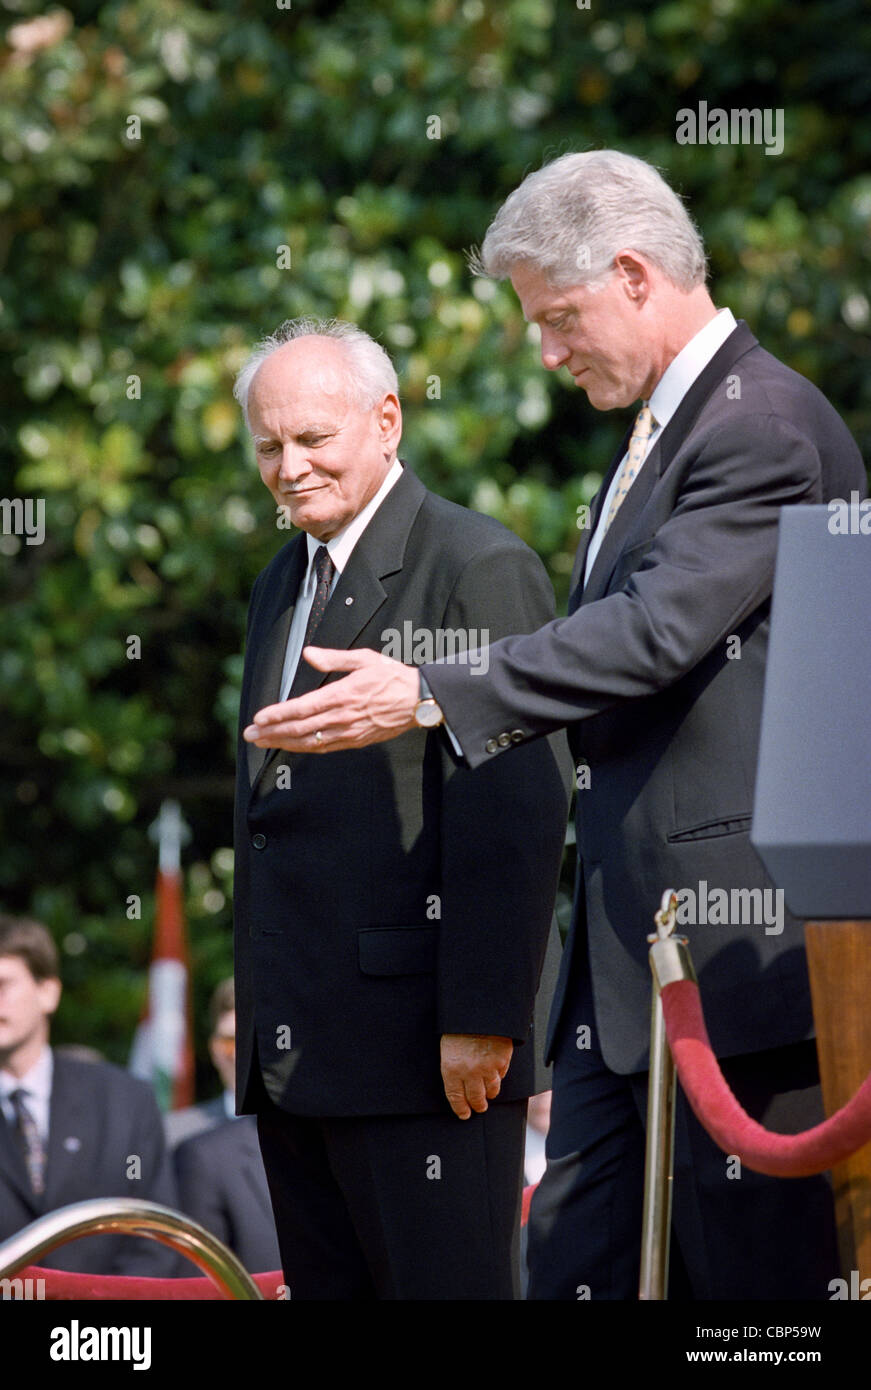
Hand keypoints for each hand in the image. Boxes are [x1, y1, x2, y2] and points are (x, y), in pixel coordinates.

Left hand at [242, 647, 419, 752]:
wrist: (418, 700)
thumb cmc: (391, 677)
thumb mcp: (363, 659)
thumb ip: (333, 658)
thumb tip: (308, 654)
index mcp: (341, 695)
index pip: (301, 707)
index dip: (277, 714)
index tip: (259, 718)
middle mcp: (342, 717)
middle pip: (299, 728)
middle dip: (271, 732)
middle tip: (250, 734)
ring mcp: (348, 732)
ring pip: (308, 742)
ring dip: (283, 743)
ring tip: (263, 742)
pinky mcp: (355, 741)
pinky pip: (324, 748)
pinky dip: (304, 748)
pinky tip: (291, 746)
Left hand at [440, 1034, 513, 1119]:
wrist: (477, 1010)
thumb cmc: (458, 1026)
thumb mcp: (447, 1046)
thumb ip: (453, 1067)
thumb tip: (458, 1084)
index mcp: (451, 1068)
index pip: (456, 1097)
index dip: (460, 1108)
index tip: (464, 1114)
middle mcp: (470, 1072)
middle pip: (476, 1098)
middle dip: (478, 1105)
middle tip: (479, 1107)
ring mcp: (488, 1067)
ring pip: (492, 1090)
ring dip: (490, 1093)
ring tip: (489, 1093)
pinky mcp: (502, 1060)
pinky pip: (502, 1074)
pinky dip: (499, 1075)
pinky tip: (496, 1073)